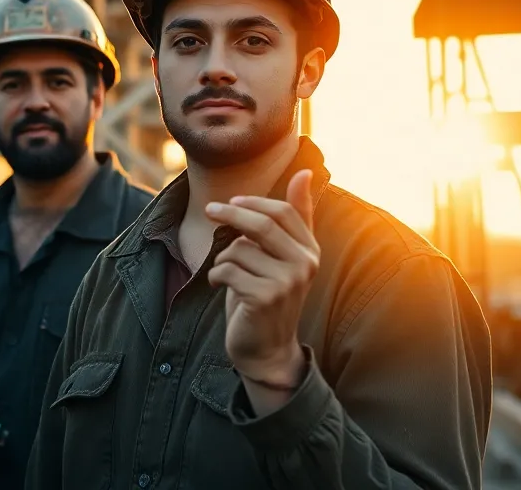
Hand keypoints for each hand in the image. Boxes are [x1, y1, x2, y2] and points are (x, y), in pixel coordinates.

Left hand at [206, 169, 318, 387]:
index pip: (284, 212)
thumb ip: (295, 216)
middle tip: (210, 211)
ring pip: (240, 249)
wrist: (266, 349)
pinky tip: (223, 286)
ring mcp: (287, 283)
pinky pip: (228, 269)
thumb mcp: (284, 255)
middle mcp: (305, 265)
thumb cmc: (269, 295)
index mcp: (310, 251)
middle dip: (231, 215)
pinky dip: (217, 276)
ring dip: (223, 257)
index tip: (232, 203)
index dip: (255, 203)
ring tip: (228, 273)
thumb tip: (304, 172)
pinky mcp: (265, 298)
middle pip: (263, 224)